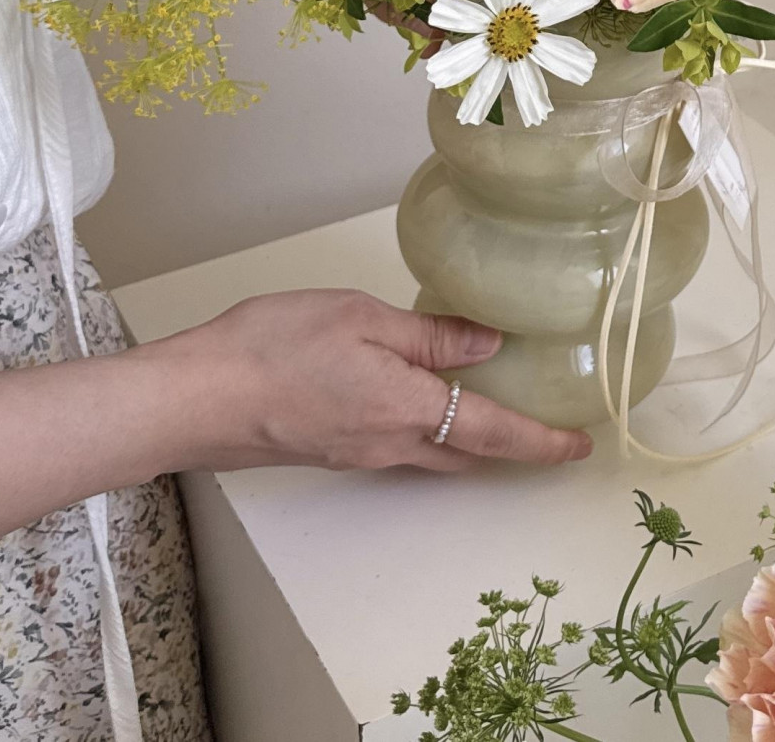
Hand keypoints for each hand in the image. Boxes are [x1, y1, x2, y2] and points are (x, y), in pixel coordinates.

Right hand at [151, 289, 592, 473]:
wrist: (194, 397)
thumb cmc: (273, 347)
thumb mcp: (362, 320)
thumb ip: (429, 336)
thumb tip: (489, 344)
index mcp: (407, 411)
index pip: (493, 434)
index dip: (541, 442)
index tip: (580, 446)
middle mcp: (389, 446)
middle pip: (467, 455)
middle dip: (512, 448)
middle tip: (550, 433)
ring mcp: (358, 454)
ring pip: (433, 454)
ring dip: (472, 442)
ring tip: (499, 413)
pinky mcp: (331, 449)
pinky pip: (399, 448)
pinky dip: (430, 432)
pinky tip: (425, 402)